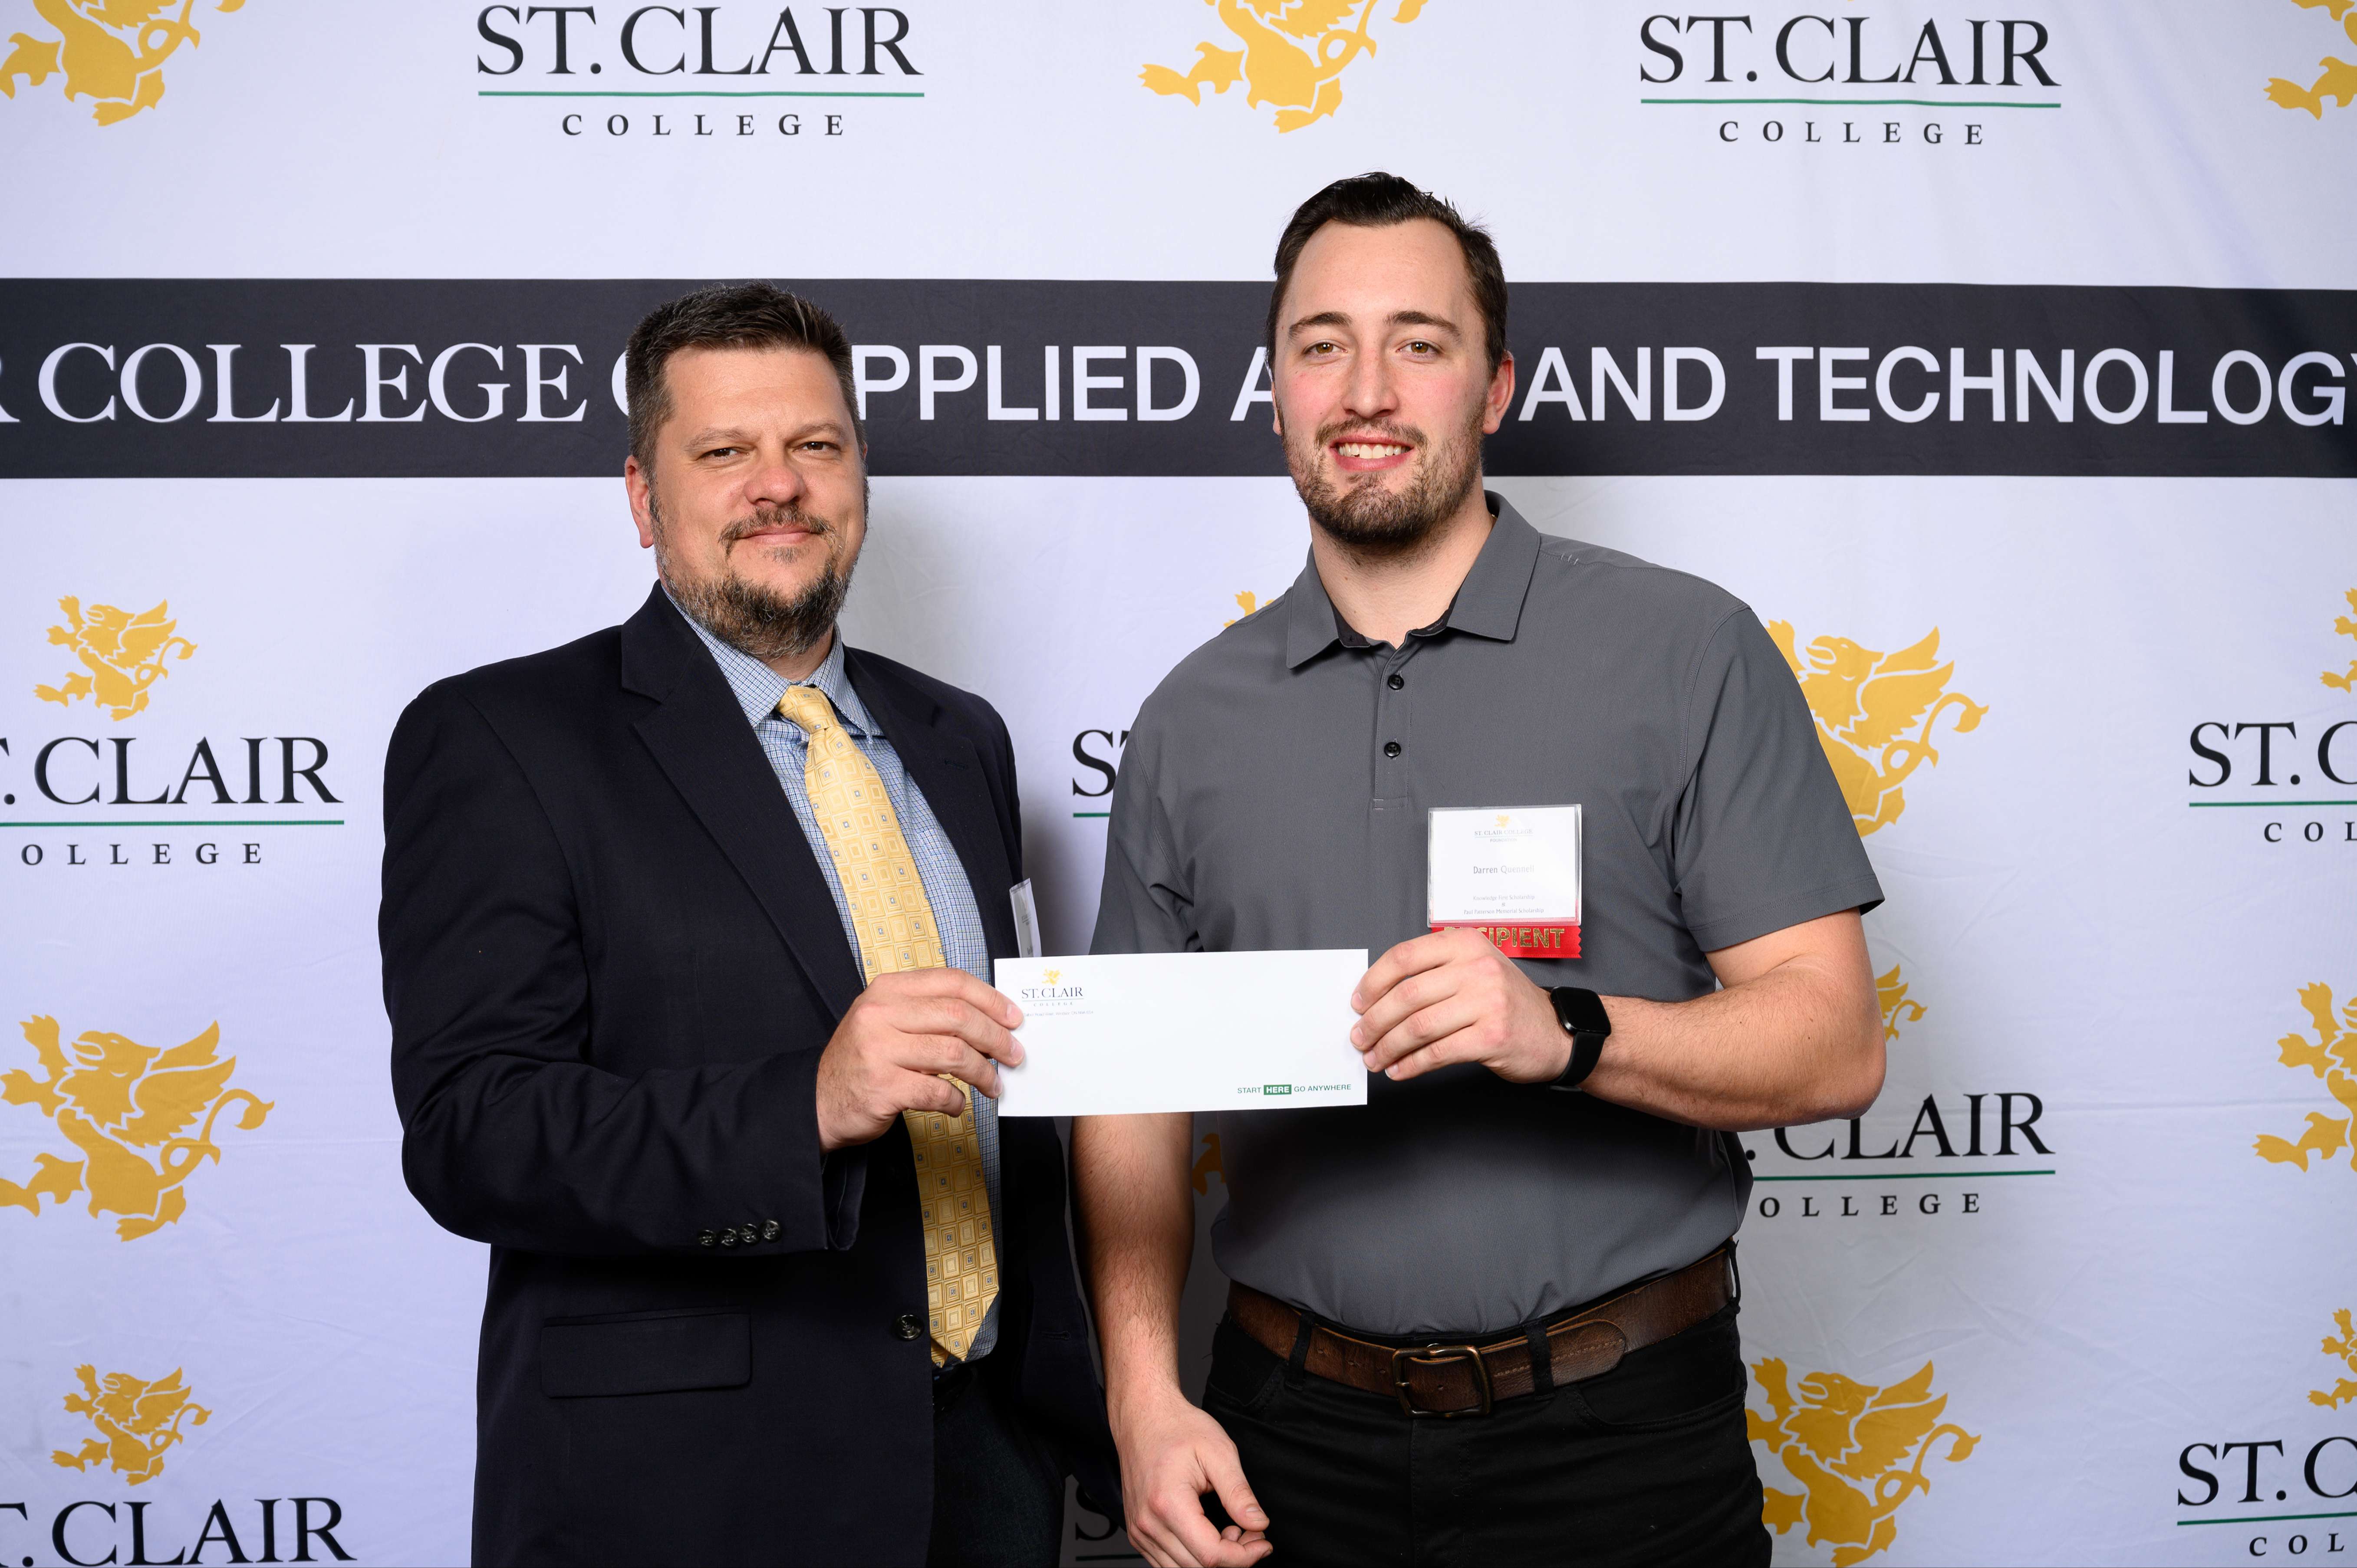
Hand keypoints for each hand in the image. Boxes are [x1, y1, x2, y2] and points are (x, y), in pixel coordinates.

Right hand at [814, 968, 1024, 1151]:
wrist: (819, 1100)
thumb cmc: (864, 1061)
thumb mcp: (889, 1022)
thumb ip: (929, 1015)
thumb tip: (989, 1023)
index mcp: (888, 990)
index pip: (951, 982)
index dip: (990, 999)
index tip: (1013, 1017)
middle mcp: (881, 1013)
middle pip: (958, 1016)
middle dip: (995, 1037)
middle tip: (1013, 1054)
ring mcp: (879, 1049)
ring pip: (953, 1053)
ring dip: (983, 1072)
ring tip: (993, 1085)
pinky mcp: (882, 1086)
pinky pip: (937, 1091)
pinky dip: (956, 1100)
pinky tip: (957, 1103)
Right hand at [1111, 1383, 1271, 1566]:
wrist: (1142, 1417)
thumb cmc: (1178, 1428)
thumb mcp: (1219, 1452)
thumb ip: (1239, 1493)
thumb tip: (1258, 1524)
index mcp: (1168, 1504)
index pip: (1211, 1555)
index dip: (1244, 1557)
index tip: (1263, 1543)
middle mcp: (1147, 1524)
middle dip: (1233, 1558)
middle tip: (1251, 1532)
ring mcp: (1139, 1531)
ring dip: (1212, 1560)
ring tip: (1229, 1530)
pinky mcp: (1138, 1533)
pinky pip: (1167, 1564)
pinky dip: (1193, 1558)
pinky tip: (1208, 1533)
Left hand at [1349, 928, 1570, 1083]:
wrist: (1556, 1032)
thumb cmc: (1505, 1002)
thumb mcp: (1473, 969)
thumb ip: (1432, 973)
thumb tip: (1375, 999)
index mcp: (1465, 943)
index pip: (1404, 957)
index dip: (1373, 982)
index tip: (1357, 1004)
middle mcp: (1477, 967)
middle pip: (1406, 995)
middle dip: (1375, 1021)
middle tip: (1359, 1038)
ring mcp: (1487, 1001)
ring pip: (1418, 1026)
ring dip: (1389, 1047)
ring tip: (1374, 1059)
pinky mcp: (1492, 1036)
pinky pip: (1438, 1052)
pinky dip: (1412, 1064)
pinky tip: (1400, 1070)